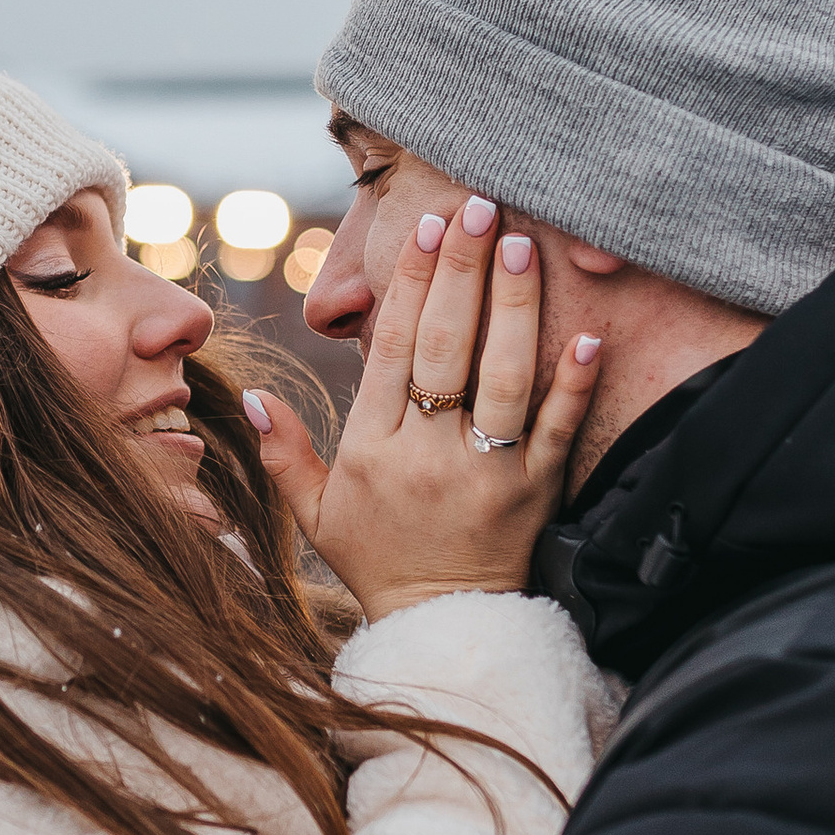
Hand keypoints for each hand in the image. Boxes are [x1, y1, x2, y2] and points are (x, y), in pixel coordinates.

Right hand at [241, 200, 598, 623]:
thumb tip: (248, 394)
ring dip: (513, 307)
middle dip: (461, 272)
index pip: (393, 349)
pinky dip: (574, 383)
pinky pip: (558, 429)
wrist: (442, 627)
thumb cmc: (376, 559)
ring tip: (520, 245)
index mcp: (373, 448)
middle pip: (447, 348)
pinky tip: (586, 336)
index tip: (424, 231)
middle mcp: (429, 454)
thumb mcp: (314, 513)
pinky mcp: (536, 491)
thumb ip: (282, 452)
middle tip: (477, 207)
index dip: (409, 285)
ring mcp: (487, 472)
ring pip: (504, 376)